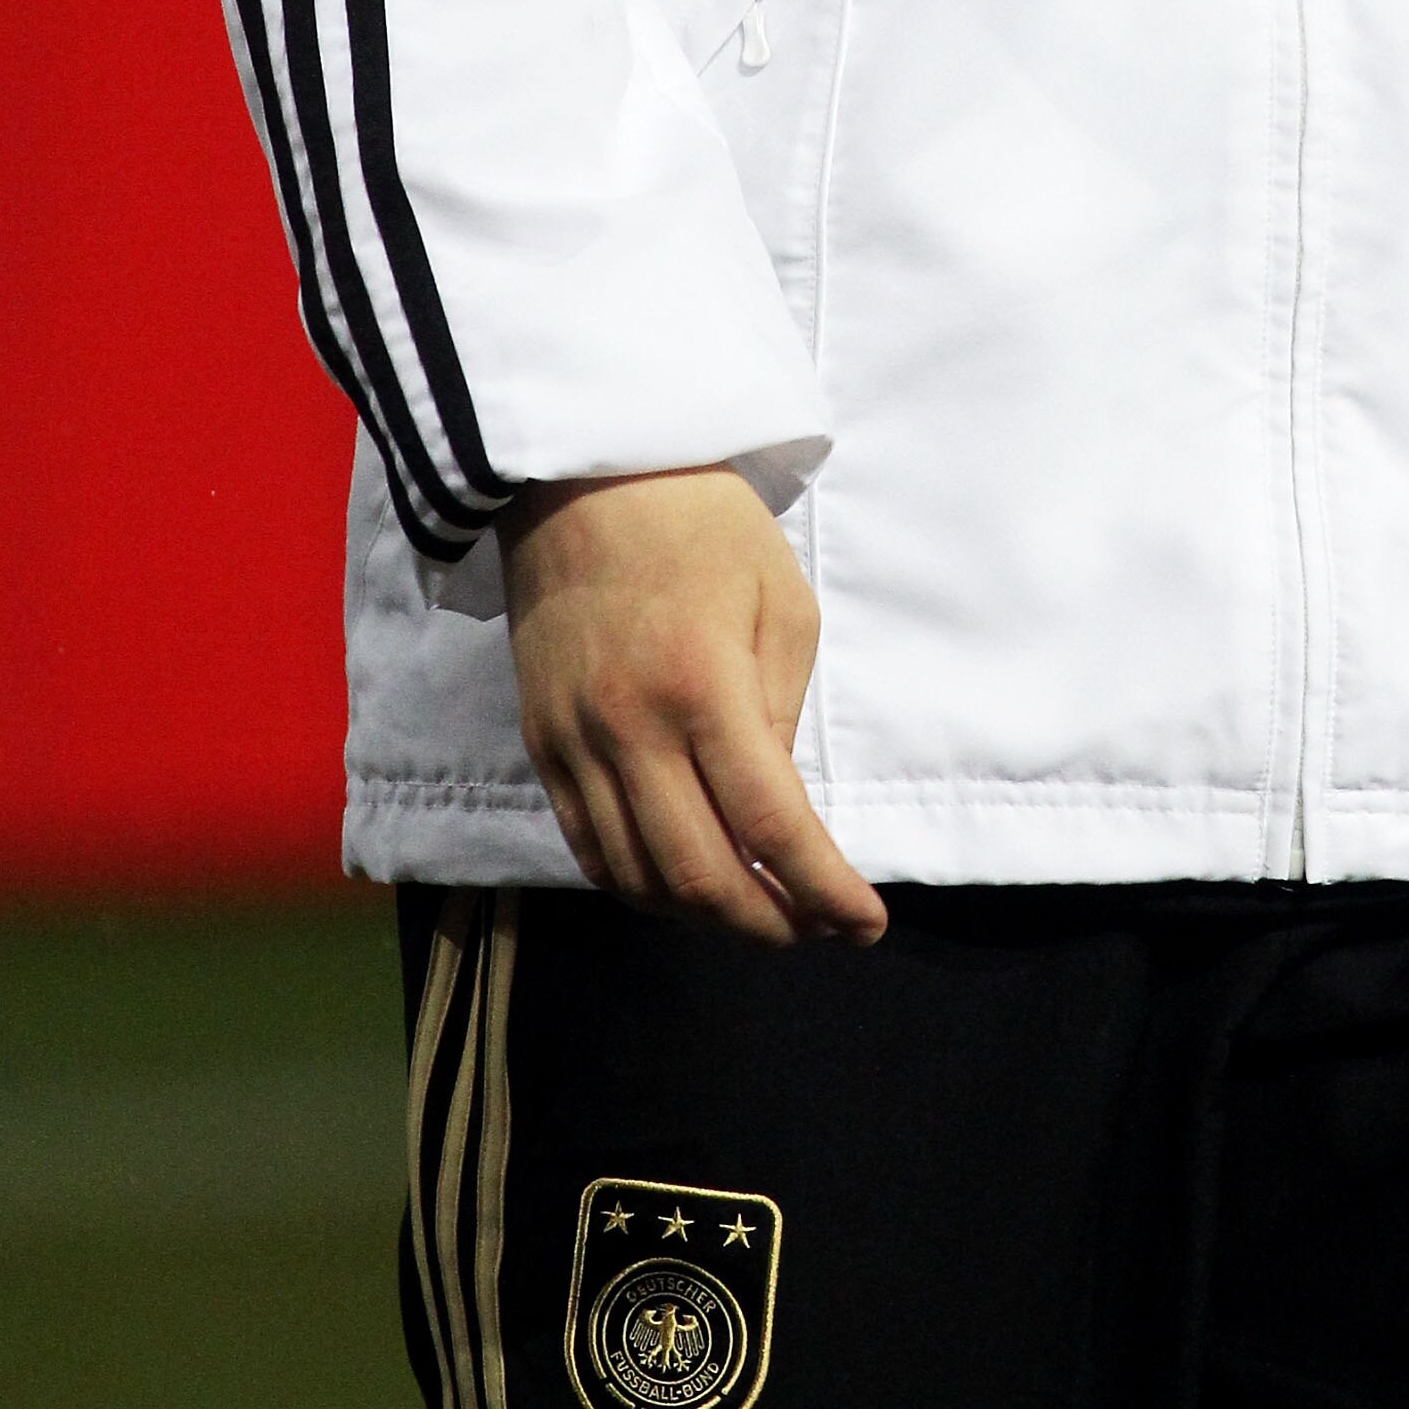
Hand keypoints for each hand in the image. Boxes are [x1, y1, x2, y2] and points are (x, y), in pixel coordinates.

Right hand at [503, 467, 886, 951]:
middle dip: (770, 923)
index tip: (866, 923)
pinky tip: (687, 885)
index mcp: (703, 684)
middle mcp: (630, 729)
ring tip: (764, 913)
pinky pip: (590, 849)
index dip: (823, 889)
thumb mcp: (781, 601)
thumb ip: (782, 711)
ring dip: (707, 915)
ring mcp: (575, 743)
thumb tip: (776, 806)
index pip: (770, 823)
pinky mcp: (542, 744)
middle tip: (819, 929)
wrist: (584, 479)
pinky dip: (643, 886)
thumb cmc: (704, 525)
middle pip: (699, 874)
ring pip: (639, 878)